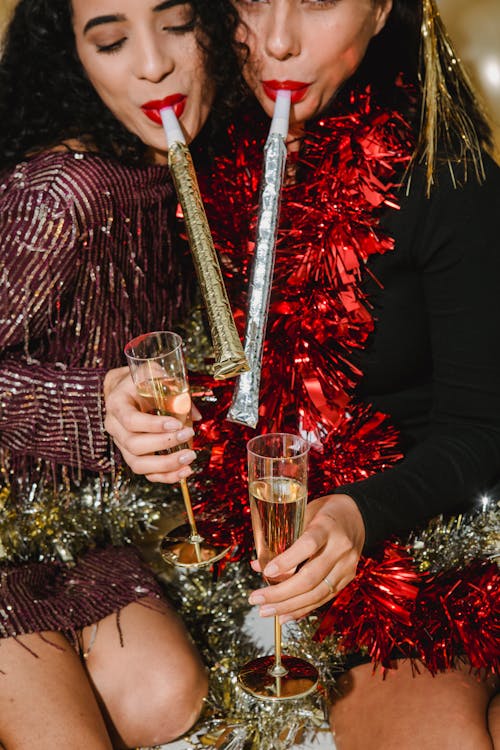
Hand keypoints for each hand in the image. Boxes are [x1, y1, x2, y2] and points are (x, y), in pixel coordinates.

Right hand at [103, 366, 198, 482]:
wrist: (125, 390)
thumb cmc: (142, 381)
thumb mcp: (155, 375)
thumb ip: (174, 390)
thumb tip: (193, 415)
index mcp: (117, 404)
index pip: (130, 420)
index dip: (153, 425)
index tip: (176, 423)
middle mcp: (115, 427)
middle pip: (134, 445)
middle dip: (164, 443)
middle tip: (188, 434)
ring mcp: (122, 444)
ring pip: (138, 464)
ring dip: (166, 464)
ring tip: (190, 456)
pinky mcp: (133, 456)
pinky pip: (146, 473)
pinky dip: (166, 476)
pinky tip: (184, 471)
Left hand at [248, 493, 364, 621]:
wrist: (358, 516)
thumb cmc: (325, 512)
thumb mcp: (304, 513)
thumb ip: (283, 537)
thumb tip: (257, 565)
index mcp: (328, 527)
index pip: (308, 545)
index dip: (287, 560)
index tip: (267, 571)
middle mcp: (340, 548)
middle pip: (311, 577)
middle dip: (281, 593)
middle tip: (257, 599)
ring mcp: (347, 566)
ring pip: (317, 593)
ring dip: (289, 606)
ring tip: (266, 611)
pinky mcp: (348, 578)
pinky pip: (324, 598)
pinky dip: (303, 609)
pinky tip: (285, 615)